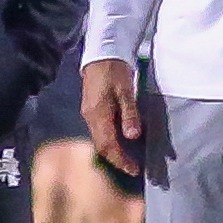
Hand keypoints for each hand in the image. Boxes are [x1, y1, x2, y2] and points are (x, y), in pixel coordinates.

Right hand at [82, 57, 142, 174]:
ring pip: (99, 141)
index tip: (134, 169)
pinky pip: (99, 133)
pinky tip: (120, 143)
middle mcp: (90, 118)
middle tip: (132, 168)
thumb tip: (132, 137)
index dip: (121, 160)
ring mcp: (88, 114)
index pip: (108, 145)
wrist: (101, 53)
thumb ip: (129, 114)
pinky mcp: (91, 110)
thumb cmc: (114, 70)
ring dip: (113, 152)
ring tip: (128, 159)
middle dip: (116, 160)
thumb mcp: (126, 91)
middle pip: (101, 147)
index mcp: (98, 114)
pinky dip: (110, 142)